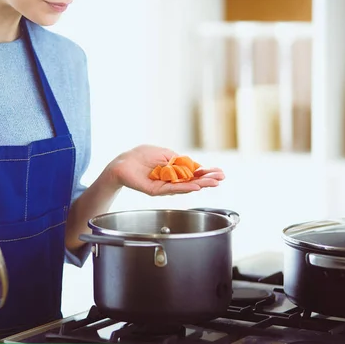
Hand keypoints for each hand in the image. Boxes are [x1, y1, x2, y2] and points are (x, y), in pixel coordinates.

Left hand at [107, 145, 224, 195]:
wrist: (123, 162)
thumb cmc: (141, 156)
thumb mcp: (165, 154)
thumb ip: (179, 160)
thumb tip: (193, 165)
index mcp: (175, 170)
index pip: (194, 173)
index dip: (207, 172)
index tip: (220, 172)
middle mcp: (172, 180)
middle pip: (193, 181)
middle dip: (207, 180)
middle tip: (221, 179)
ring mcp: (165, 186)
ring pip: (185, 186)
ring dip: (200, 184)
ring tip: (213, 183)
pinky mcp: (156, 190)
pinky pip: (172, 189)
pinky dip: (184, 187)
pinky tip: (195, 186)